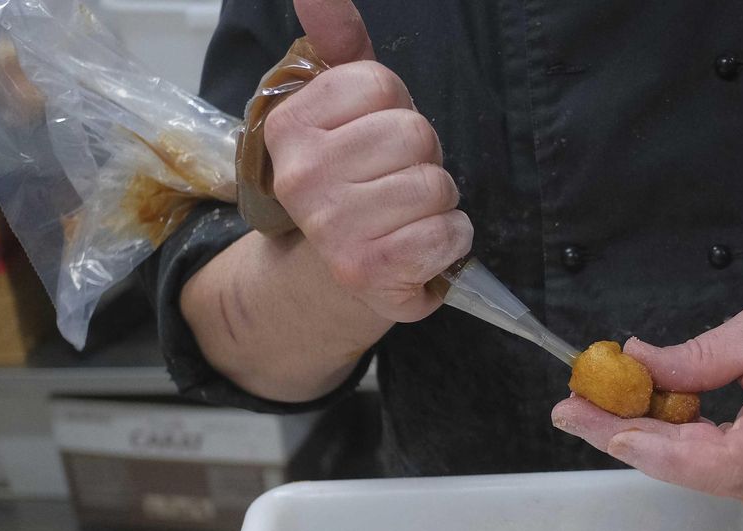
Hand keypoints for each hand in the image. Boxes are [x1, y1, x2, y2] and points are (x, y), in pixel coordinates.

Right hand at [264, 0, 472, 323]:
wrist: (336, 275)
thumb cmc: (354, 181)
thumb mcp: (340, 108)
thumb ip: (337, 43)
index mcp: (291, 126)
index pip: (381, 84)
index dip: (398, 110)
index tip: (378, 141)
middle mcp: (302, 175)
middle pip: (413, 133)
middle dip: (423, 157)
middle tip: (397, 182)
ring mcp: (332, 226)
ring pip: (435, 184)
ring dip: (439, 202)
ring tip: (408, 217)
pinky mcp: (369, 270)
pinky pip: (447, 233)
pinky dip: (450, 240)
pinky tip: (421, 248)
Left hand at [551, 301, 742, 509]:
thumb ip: (700, 356)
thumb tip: (639, 362)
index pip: (706, 460)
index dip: (648, 444)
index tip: (600, 422)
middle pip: (683, 468)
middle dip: (622, 435)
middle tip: (569, 408)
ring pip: (683, 469)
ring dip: (635, 435)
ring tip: (588, 405)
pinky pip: (696, 463)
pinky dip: (661, 437)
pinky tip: (626, 413)